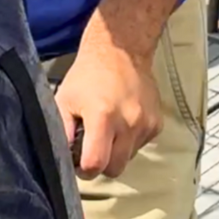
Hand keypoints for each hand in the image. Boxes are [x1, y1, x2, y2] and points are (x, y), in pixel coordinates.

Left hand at [54, 41, 162, 179]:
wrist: (121, 49)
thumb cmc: (88, 74)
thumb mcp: (65, 99)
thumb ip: (61, 131)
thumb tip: (61, 158)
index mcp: (103, 117)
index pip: (96, 164)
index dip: (84, 169)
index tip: (79, 161)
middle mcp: (129, 123)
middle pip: (115, 169)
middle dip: (102, 164)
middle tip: (93, 147)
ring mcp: (146, 123)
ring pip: (129, 158)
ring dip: (117, 151)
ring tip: (108, 128)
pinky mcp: (157, 123)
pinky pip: (140, 145)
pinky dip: (130, 140)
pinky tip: (123, 120)